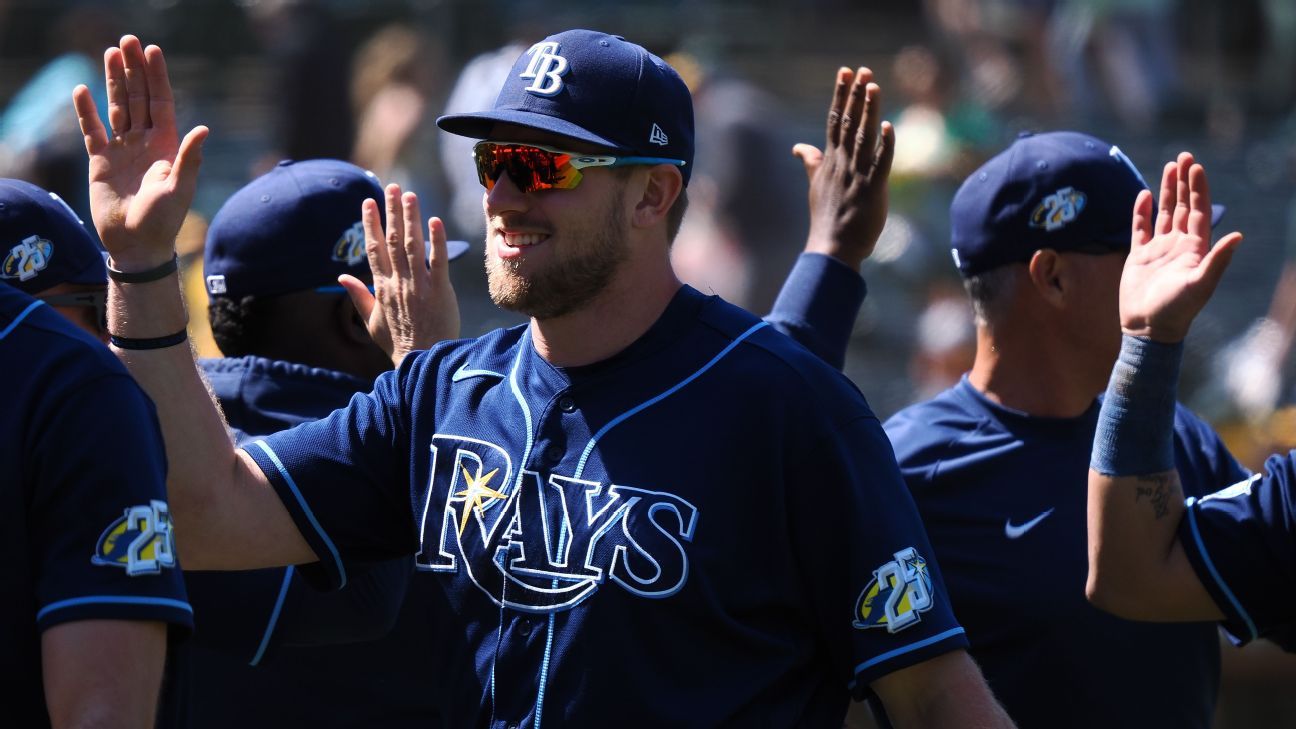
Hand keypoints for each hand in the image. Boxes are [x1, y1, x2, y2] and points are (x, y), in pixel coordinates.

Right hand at [73, 35, 206, 268]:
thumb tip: (203, 128)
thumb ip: (190, 158)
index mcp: (168, 145)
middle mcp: (146, 142)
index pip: (162, 102)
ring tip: (110, 53)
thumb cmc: (163, 220)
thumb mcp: (180, 188)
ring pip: (117, 107)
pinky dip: (86, 111)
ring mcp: (123, 149)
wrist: (136, 244)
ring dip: (113, 81)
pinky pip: (92, 129)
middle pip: (138, 97)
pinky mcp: (101, 160)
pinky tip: (82, 89)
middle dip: (134, 70)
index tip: (153, 50)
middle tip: (128, 40)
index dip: (157, 77)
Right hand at [340, 184, 459, 366]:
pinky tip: (435, 221)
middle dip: (392, 212)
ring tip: (410, 195)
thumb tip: (340, 278)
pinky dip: (437, 241)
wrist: (422, 360)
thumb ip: (358, 296)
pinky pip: (439, 262)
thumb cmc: (398, 343)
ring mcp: (419, 286)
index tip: (369, 202)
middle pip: (394, 240)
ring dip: (411, 219)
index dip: (371, 224)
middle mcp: (398, 282)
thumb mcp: (371, 321)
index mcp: (381, 287)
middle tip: (392, 187)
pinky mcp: (440, 291)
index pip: (374, 249)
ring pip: (414, 246)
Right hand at [792, 66, 894, 270]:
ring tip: (874, 86)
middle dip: (855, 95)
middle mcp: (841, 164)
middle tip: (863, 70)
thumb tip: (798, 147)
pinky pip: (879, 163)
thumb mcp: (816, 186)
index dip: (841, 95)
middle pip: (849, 123)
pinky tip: (889, 126)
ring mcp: (856, 176)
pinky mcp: (871, 190)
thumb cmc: (826, 219)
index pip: (835, 121)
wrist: (831, 248)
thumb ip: (811, 162)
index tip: (846, 73)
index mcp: (830, 162)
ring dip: (869, 111)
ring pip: (863, 137)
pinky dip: (885, 145)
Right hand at [1120, 152, 1242, 342]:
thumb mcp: (1200, 285)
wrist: (1149, 329)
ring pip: (1164, 213)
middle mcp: (1179, 244)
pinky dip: (1141, 212)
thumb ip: (1218, 260)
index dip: (1197, 189)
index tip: (1195, 167)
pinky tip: (1142, 195)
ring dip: (1165, 191)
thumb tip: (1239, 235)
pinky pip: (1140, 228)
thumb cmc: (1177, 310)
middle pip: (1182, 206)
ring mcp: (1159, 249)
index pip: (1198, 210)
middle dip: (1183, 182)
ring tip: (1168, 167)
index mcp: (1195, 248)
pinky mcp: (1139, 256)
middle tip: (1184, 156)